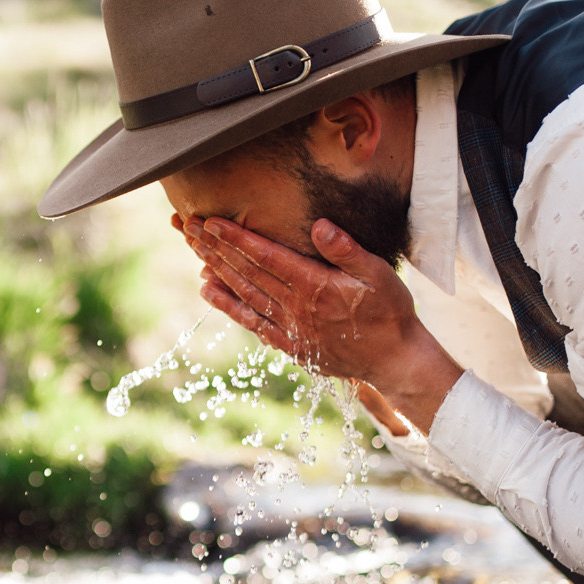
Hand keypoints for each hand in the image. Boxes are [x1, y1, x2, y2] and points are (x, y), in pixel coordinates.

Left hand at [175, 213, 463, 431]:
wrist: (394, 361)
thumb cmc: (390, 313)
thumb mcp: (378, 274)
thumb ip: (346, 250)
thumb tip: (319, 226)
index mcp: (314, 286)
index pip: (266, 257)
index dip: (236, 238)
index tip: (211, 222)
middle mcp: (295, 306)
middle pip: (246, 272)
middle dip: (215, 248)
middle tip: (188, 228)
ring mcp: (289, 327)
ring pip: (243, 293)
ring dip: (215, 271)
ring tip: (192, 251)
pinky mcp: (290, 343)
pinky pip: (250, 321)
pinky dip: (227, 304)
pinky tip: (208, 290)